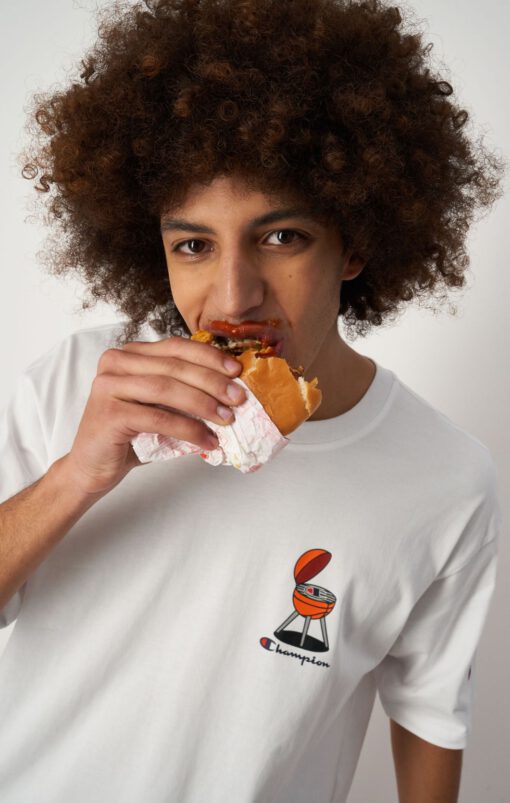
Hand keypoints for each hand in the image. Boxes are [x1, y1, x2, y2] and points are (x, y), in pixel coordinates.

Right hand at [63, 335, 246, 495]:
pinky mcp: (109, 413)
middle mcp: (115, 363)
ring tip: (228, 420)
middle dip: (212, 381)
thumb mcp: (159, 406)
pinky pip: (158, 418)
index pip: (176, 347)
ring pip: (167, 389)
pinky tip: (207, 441)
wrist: (92, 467)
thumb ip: (182, 390)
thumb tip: (230, 389)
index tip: (237, 371)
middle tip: (239, 398)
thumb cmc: (130, 436)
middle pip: (174, 366)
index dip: (209, 356)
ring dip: (203, 404)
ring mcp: (108, 386)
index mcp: (129, 354)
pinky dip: (188, 429)